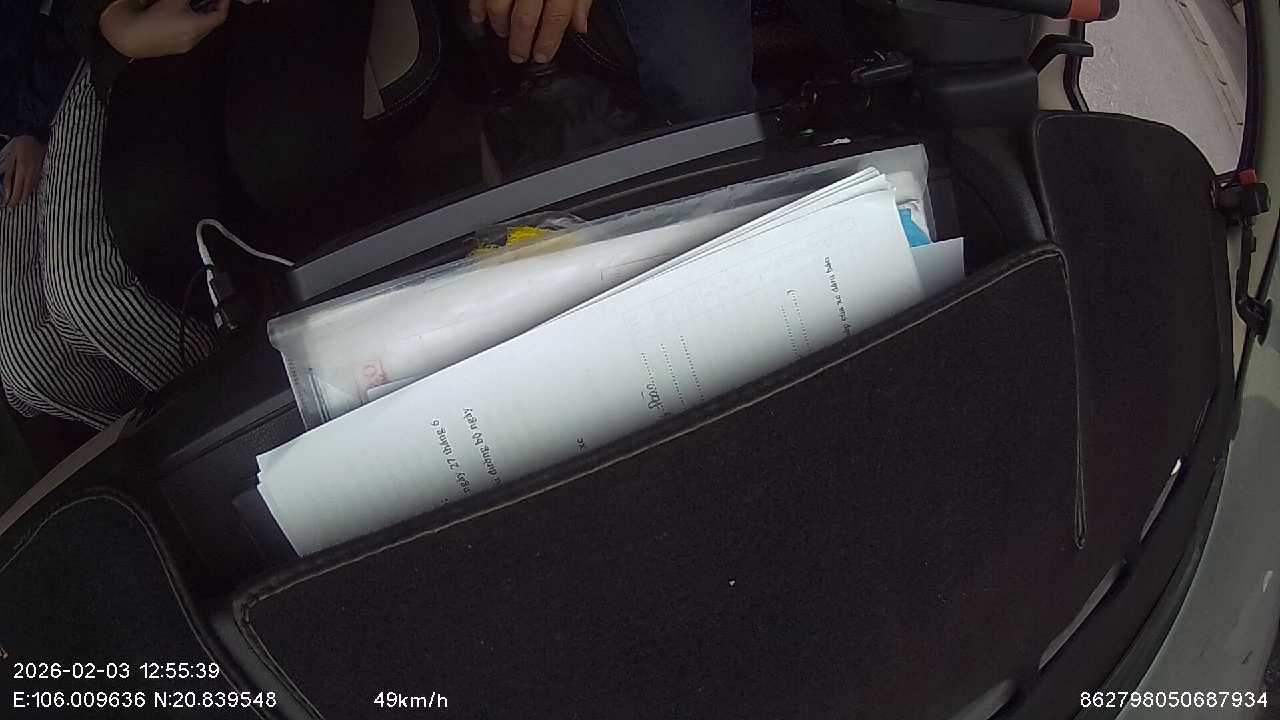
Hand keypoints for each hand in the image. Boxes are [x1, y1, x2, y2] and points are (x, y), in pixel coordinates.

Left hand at [1, 136, 45, 208]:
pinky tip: (29, 192)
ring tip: (21, 202)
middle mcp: (32, 173)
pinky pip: (36, 183)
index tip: (10, 205)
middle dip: (20, 200)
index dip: (14, 199)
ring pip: (32, 188)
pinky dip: (32, 189)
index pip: (18, 189)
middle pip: (26, 191)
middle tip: (14, 206)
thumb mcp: (11, 159)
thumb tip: (8, 190)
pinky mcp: (42, 170)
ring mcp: (39, 172)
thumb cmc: (22, 145)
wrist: (37, 135)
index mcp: (23, 170)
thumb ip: (9, 175)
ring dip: (26, 196)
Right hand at [100, 0, 229, 58]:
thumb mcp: (174, 0)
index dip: (223, 4)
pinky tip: (182, 16)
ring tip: (196, 5)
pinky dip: (192, 24)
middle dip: (212, 9)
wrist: (131, 36)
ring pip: (201, 29)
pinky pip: (191, 34)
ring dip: (202, 17)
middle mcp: (194, 39)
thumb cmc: (151, 18)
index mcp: (197, 27)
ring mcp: (186, 45)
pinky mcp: (177, 48)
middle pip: (211, 23)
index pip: (220, 16)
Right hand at [470, 0, 593, 63]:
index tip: (540, 56)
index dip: (548, 40)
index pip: (556, 17)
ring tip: (502, 32)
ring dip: (499, 24)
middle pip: (525, 17)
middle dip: (520, 41)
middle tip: (518, 55)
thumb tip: (581, 27)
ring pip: (499, 5)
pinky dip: (476, 7)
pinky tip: (478, 17)